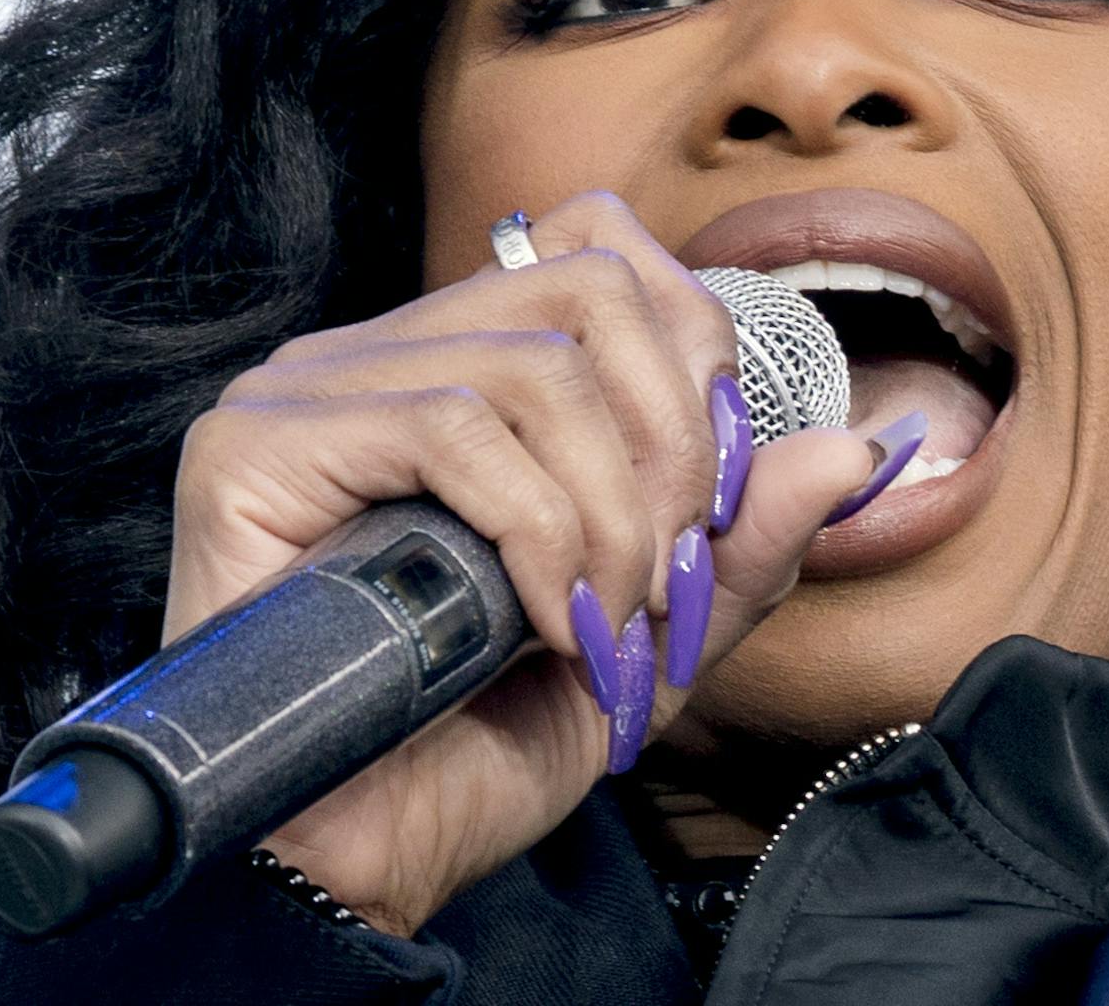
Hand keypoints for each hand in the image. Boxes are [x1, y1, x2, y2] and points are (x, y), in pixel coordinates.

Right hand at [164, 191, 880, 934]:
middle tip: (667, 575)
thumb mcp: (653, 632)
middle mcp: (381, 354)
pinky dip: (539, 534)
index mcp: (465, 367)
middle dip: (675, 442)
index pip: (598, 246)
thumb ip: (745, 540)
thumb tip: (855, 447)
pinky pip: (455, 429)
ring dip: (612, 513)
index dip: (692, 345)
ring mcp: (307, 390)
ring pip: (538, 368)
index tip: (719, 489)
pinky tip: (540, 626)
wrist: (360, 863)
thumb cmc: (484, 742)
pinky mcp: (254, 448)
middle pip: (589, 290)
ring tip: (603, 625)